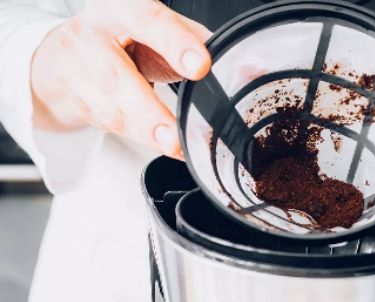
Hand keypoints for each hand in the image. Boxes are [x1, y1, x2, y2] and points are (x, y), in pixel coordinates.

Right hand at [31, 0, 211, 158]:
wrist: (61, 58)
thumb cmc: (120, 41)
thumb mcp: (155, 30)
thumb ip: (195, 44)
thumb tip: (245, 69)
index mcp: (121, 9)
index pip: (148, 19)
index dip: (174, 42)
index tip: (200, 65)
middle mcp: (92, 36)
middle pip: (116, 75)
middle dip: (148, 110)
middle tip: (175, 135)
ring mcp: (77, 72)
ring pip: (111, 109)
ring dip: (145, 132)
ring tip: (173, 146)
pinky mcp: (74, 103)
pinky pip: (108, 124)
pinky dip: (140, 138)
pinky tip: (162, 145)